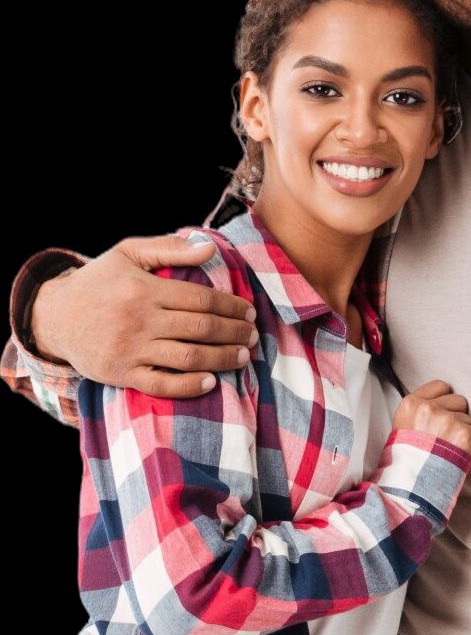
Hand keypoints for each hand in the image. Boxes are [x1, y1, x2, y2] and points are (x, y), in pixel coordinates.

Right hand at [31, 236, 257, 396]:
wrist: (54, 316)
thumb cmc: (99, 281)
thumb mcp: (128, 253)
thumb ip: (170, 249)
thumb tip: (210, 247)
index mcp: (144, 289)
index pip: (201, 299)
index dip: (231, 306)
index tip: (249, 311)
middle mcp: (139, 320)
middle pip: (200, 328)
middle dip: (234, 332)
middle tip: (253, 335)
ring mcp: (130, 350)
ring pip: (187, 357)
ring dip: (221, 358)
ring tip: (242, 356)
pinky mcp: (121, 374)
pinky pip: (161, 385)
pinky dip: (188, 386)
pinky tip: (211, 381)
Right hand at [392, 380, 470, 456]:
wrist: (410, 490)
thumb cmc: (407, 460)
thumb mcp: (402, 427)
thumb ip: (420, 410)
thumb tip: (443, 400)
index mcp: (411, 404)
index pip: (441, 386)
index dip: (444, 402)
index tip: (441, 415)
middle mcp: (429, 408)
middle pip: (459, 400)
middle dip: (456, 416)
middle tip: (445, 437)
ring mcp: (447, 420)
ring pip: (469, 418)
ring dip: (464, 432)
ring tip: (449, 449)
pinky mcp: (465, 435)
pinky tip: (460, 455)